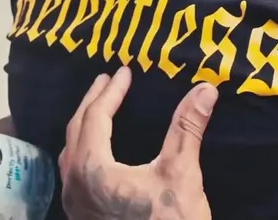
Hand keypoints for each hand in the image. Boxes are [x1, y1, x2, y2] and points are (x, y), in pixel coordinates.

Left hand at [59, 66, 215, 219]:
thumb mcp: (181, 174)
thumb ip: (188, 128)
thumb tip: (205, 88)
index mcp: (93, 169)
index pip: (96, 116)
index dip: (111, 91)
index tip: (124, 72)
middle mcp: (75, 184)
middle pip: (77, 129)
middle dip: (93, 102)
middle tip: (107, 81)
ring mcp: (76, 204)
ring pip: (71, 151)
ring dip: (85, 125)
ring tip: (100, 108)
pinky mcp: (83, 216)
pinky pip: (74, 171)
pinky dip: (84, 148)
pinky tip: (97, 150)